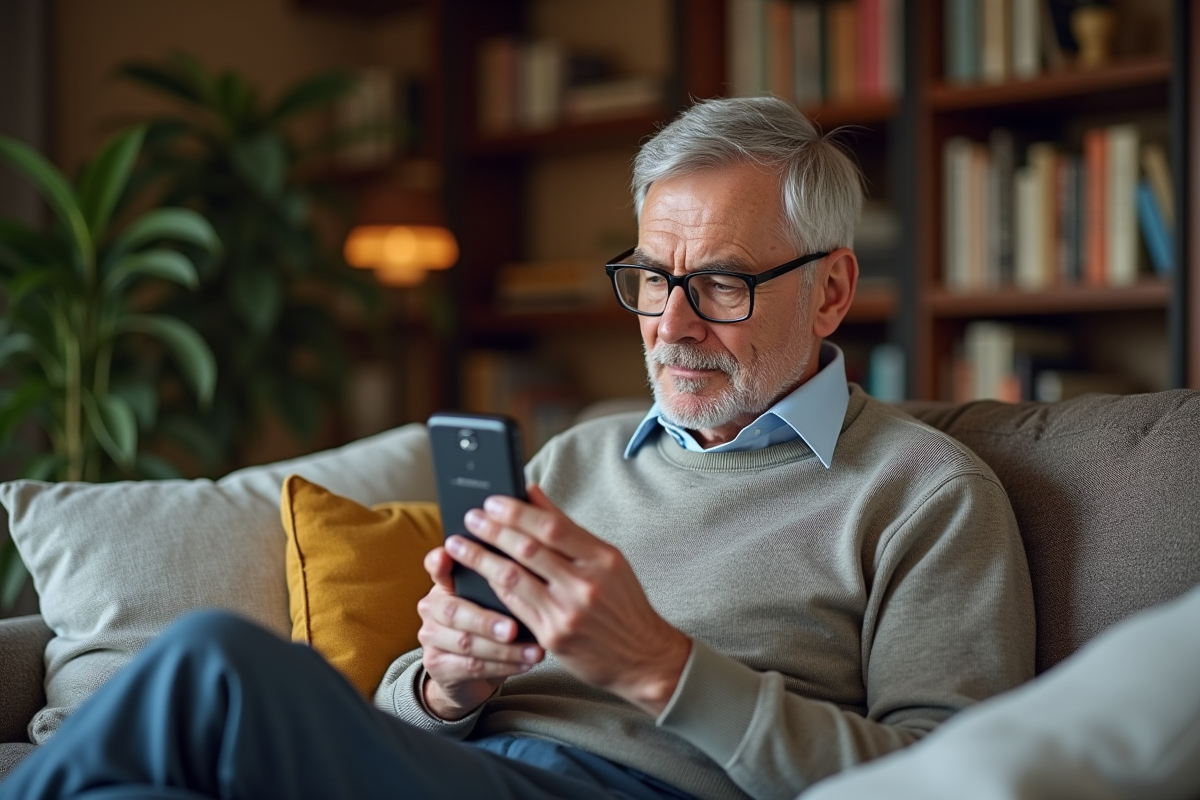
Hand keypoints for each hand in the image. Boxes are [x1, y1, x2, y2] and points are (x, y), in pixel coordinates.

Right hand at [416, 546, 543, 720]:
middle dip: (487, 621)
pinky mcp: (436, 665)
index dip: (439, 561)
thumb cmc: (488, 627)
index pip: (436, 566)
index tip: (447, 554)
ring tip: (534, 651)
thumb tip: (533, 575)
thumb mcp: (493, 602)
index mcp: (444, 584)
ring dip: (504, 649)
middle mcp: (432, 607)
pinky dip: (503, 666)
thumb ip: (502, 586)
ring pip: (466, 643)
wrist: (469, 675)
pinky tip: (524, 664)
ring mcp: (430, 637)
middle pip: (454, 611)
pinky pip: (472, 666)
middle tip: (514, 629)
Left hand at [448, 484, 691, 715]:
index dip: (517, 511)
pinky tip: (480, 575)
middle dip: (492, 530)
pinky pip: (514, 606)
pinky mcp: (552, 637)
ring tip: (460, 545)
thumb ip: (568, 528)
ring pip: (513, 578)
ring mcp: (567, 612)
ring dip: (481, 558)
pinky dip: (494, 587)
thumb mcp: (608, 561)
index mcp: (603, 559)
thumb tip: (532, 491)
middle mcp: (586, 584)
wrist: (643, 658)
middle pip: (528, 549)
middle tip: (471, 518)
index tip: (492, 501)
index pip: (552, 527)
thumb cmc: (623, 604)